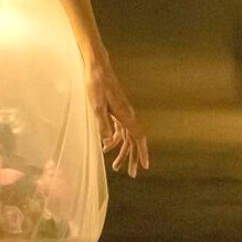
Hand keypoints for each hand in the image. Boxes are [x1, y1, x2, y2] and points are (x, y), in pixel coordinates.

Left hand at [85, 57, 149, 177]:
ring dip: (123, 152)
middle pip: (134, 141)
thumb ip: (102, 124)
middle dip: (133, 158)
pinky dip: (115, 141)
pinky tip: (106, 149)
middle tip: (132, 174)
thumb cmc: (96, 85)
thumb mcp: (96, 106)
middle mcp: (127, 114)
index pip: (138, 137)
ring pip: (127, 137)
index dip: (142, 152)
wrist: (96, 67)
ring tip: (116, 167)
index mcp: (125, 114)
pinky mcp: (115, 110)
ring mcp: (122, 112)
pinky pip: (119, 130)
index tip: (146, 166)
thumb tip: (108, 142)